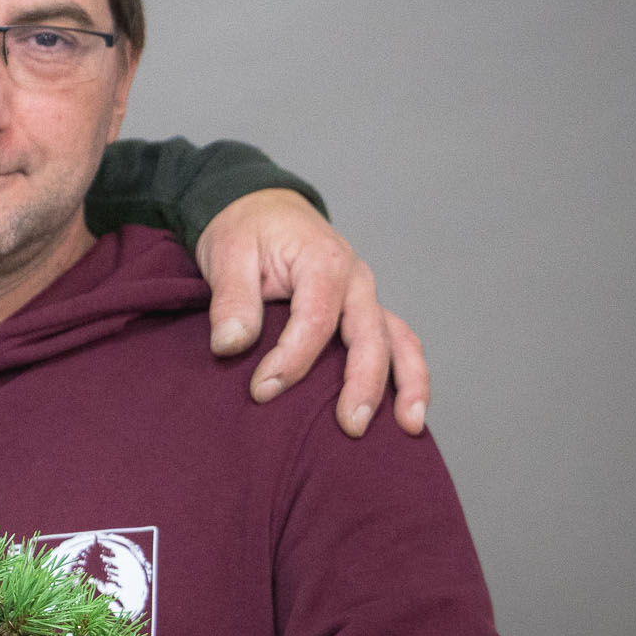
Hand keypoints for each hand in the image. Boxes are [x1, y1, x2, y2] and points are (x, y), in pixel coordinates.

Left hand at [192, 189, 427, 437]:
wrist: (261, 208)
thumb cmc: (245, 231)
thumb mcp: (227, 254)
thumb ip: (231, 300)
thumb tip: (230, 345)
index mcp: (322, 261)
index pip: (316, 319)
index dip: (292, 360)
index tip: (262, 391)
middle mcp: (356, 279)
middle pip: (370, 336)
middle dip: (363, 384)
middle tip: (349, 426)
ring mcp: (365, 297)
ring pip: (398, 341)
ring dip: (408, 384)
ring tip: (408, 427)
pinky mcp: (364, 312)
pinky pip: (397, 343)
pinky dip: (407, 375)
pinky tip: (405, 411)